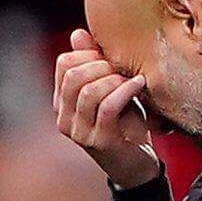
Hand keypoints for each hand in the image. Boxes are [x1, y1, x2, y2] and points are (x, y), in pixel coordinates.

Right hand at [55, 28, 159, 189]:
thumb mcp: (110, 91)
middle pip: (73, 75)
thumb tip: (79, 33)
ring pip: (89, 90)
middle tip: (123, 68)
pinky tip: (139, 84)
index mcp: (62, 103)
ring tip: (132, 79)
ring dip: (114, 79)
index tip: (111, 57)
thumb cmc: (125, 125)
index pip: (63, 64)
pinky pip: (108, 107)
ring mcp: (80, 132)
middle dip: (101, 65)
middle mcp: (64, 118)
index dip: (88, 53)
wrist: (137, 166)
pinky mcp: (100, 142)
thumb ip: (94, 65)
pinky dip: (125, 91)